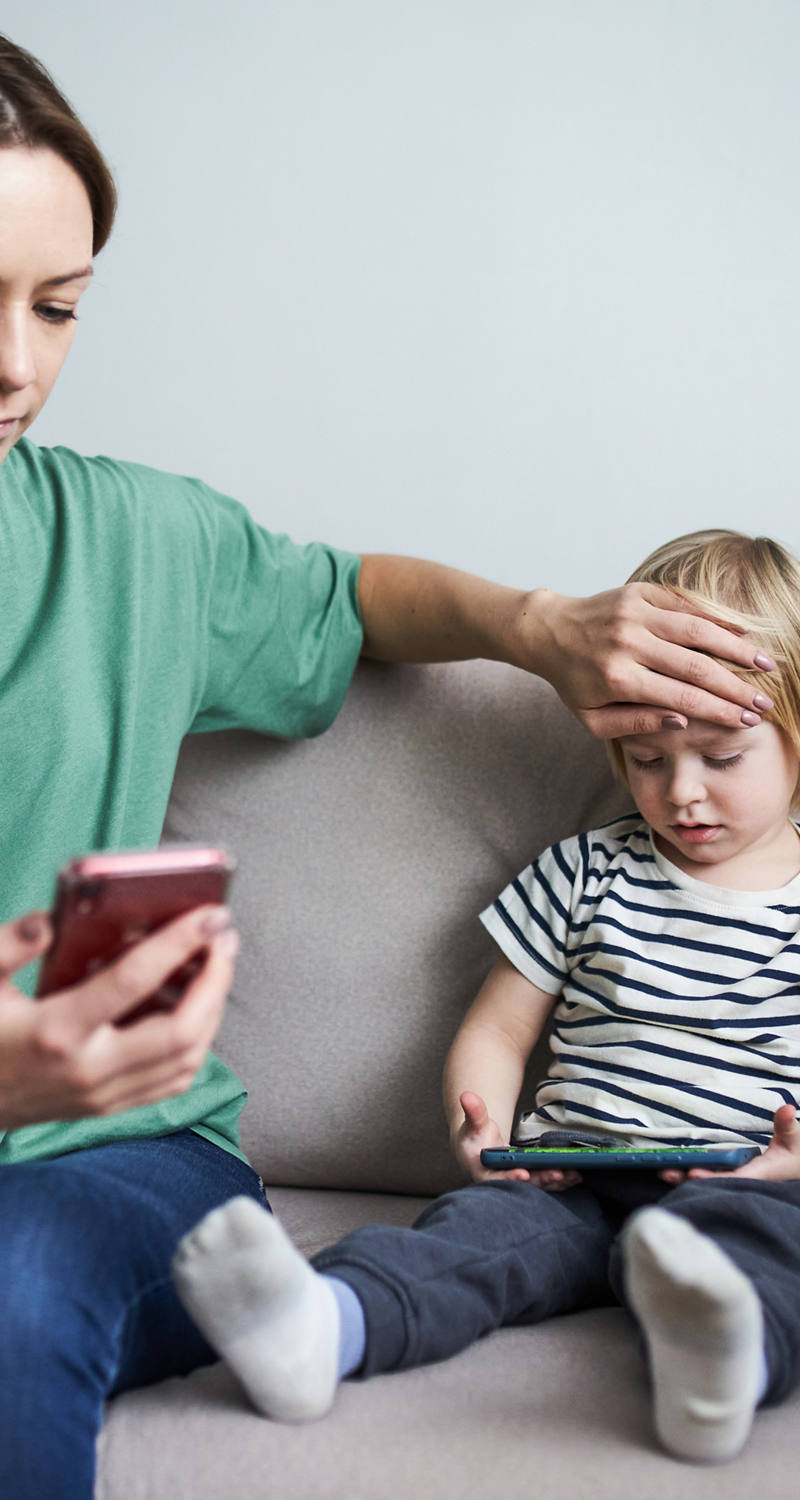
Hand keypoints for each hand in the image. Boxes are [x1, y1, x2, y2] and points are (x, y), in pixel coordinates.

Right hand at [0, 905, 238, 1129]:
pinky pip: (173, 1080)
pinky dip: (198, 1041)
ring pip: (187, 1060)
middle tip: (224, 938)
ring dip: (213, 1010)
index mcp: (56, 1032)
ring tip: (216, 964)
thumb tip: (51, 921)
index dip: (178, 943)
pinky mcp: (108, 1108)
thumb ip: (10, 945)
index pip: (133, 982)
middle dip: (215, 981)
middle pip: (181, 1032)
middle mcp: (88, 1071)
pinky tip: (195, 1005)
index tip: (209, 913)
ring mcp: (102, 1097)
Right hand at [452, 1091, 581, 1190]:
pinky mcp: (532, 1179)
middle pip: (524, 1184)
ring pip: (539, 1185)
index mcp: (485, 1172)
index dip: (510, 1177)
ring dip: (556, 1181)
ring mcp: (519, 1181)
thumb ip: (474, 1111)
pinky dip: (562, 1180)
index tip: (523, 1174)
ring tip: (573, 1174)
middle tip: (558, 1173)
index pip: (497, 1177)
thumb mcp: (474, 1123)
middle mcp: (504, 1182)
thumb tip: (466, 1095)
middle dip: (542, 1179)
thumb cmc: (476, 1137)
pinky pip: (547, 1182)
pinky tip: (576, 1175)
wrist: (481, 1150)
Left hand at [529, 583, 774, 738]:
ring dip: (736, 648)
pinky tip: (742, 632)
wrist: (547, 631)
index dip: (719, 710)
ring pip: (697, 630)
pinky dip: (715, 618)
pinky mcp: (638, 592)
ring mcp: (634, 613)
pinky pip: (685, 604)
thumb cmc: (573, 682)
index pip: (681, 697)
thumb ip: (636, 725)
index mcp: (617, 678)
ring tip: (765, 664)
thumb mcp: (594, 720)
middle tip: (764, 702)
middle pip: (695, 666)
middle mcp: (627, 643)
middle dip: (736, 686)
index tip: (746, 721)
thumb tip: (682, 721)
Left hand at [660, 1106, 799, 1186]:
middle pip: (714, 1183)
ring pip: (710, 1180)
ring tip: (662, 1170)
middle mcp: (746, 1179)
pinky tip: (675, 1168)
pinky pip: (711, 1175)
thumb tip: (786, 1108)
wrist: (797, 1167)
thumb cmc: (798, 1154)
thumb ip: (787, 1125)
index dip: (712, 1177)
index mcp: (760, 1173)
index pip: (733, 1178)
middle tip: (664, 1171)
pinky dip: (694, 1172)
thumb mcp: (796, 1138)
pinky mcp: (734, 1174)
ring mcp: (739, 1178)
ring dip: (686, 1176)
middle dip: (689, 1178)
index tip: (692, 1172)